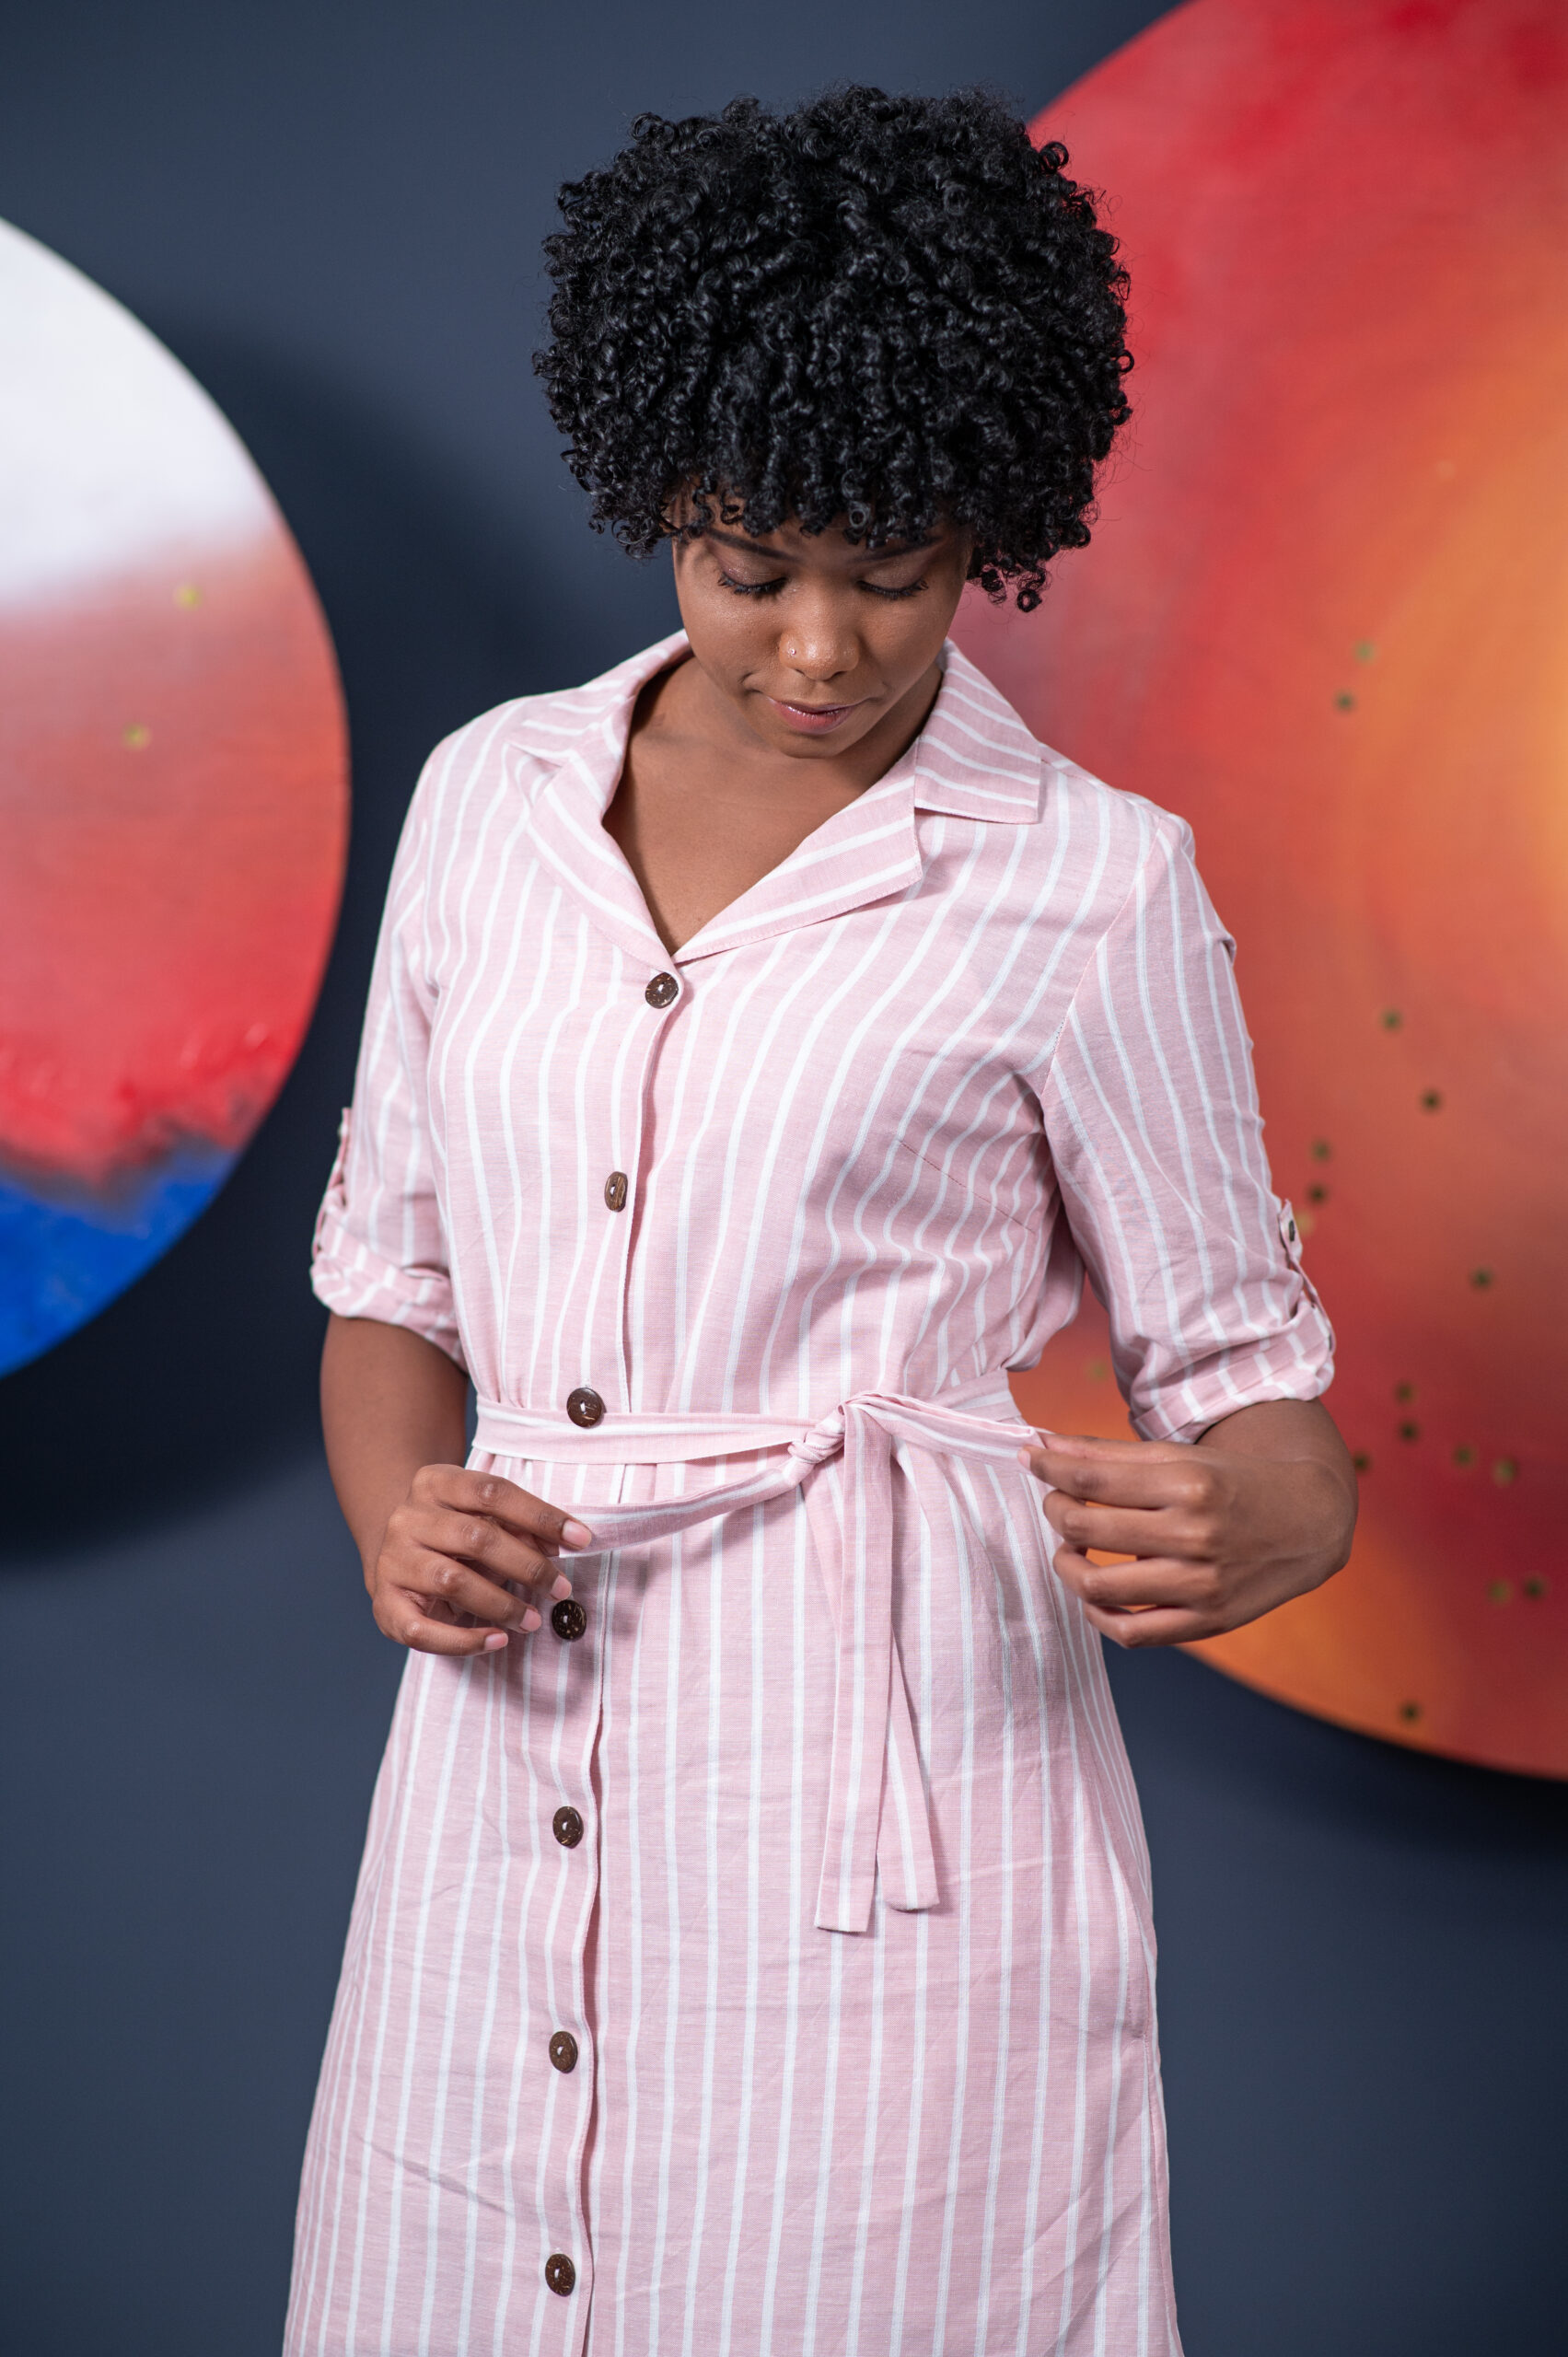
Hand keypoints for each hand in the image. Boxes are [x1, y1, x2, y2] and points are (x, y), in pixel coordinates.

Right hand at [366, 1463, 595, 1656]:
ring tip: (533, 1619)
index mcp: (433, 1483)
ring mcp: (393, 1562)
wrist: (391, 1556)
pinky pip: (424, 1631)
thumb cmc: (452, 1536)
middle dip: (528, 1565)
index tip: (582, 1538)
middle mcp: (407, 1518)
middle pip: (476, 1537)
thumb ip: (518, 1526)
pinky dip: (465, 1641)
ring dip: (503, 1605)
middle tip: (561, 1588)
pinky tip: (498, 1641)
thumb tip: (561, 1544)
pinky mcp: (385, 1606)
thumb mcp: (482, 1519)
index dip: (541, 1515)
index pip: (493, 1491)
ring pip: (453, 1581)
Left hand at [1019, 1411, 1355, 1647]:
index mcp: (1188, 1482)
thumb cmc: (1235, 1484)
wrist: (1310, 1521)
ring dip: (1066, 1565)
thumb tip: (1042, 1444)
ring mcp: (1202, 1583)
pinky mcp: (1208, 1621)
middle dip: (1055, 1511)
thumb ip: (1109, 1454)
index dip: (1047, 1468)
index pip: (1090, 1477)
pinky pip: (1133, 1633)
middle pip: (1085, 1527)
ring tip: (1071, 1549)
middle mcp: (1195, 1533)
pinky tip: (1096, 1594)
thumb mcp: (1181, 1457)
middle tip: (1057, 1503)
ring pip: (1099, 1586)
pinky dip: (1100, 1616)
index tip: (1030, 1459)